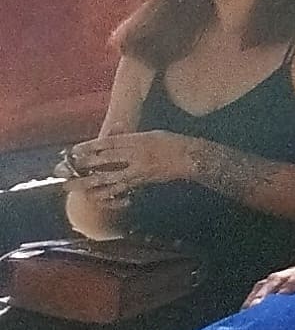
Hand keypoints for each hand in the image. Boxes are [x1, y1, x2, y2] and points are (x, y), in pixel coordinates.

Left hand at [73, 129, 209, 196]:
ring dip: (90, 183)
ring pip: (109, 178)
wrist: (192, 158)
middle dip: (84, 165)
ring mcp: (139, 170)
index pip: (109, 143)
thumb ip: (130, 135)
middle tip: (67, 170)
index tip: (74, 150)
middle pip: (105, 161)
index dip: (89, 147)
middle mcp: (137, 156)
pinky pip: (121, 189)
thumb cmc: (172, 143)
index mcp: (138, 141)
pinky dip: (107, 194)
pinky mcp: (142, 181)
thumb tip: (113, 133)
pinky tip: (96, 196)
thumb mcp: (151, 134)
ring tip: (74, 187)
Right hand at [247, 256, 294, 317]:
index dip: (292, 284)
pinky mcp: (279, 281)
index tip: (282, 295)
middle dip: (265, 293)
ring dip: (255, 296)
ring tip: (245, 314)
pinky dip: (252, 298)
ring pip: (266, 283)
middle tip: (254, 309)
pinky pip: (262, 287)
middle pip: (278, 279)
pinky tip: (245, 312)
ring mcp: (286, 275)